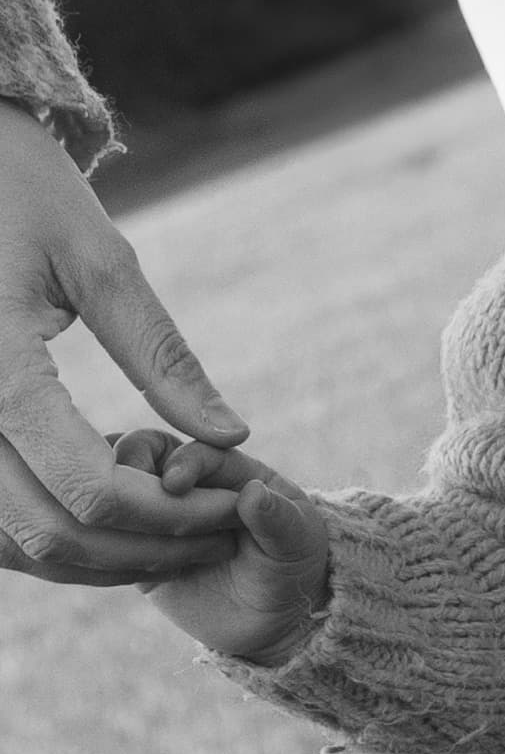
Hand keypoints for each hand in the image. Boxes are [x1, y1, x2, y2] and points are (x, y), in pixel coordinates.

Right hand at [0, 104, 248, 581]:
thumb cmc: (24, 197)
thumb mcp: (101, 261)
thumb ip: (162, 355)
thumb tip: (233, 436)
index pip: (87, 487)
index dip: (169, 512)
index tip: (232, 501)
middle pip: (50, 534)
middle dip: (145, 547)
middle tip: (216, 528)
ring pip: (15, 546)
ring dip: (99, 556)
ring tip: (177, 525)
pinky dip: (55, 535)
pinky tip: (116, 505)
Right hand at [118, 432, 329, 665]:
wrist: (269, 617)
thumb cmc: (291, 565)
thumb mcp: (296, 540)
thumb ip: (276, 516)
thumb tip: (253, 492)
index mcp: (229, 468)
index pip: (197, 449)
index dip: (184, 461)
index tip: (173, 483)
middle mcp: (189, 483)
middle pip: (145, 456)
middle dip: (133, 469)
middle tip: (128, 498)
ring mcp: (158, 514)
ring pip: (120, 491)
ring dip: (115, 506)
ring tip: (120, 534)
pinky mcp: (137, 549)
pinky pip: (109, 537)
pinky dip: (106, 542)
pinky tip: (117, 561)